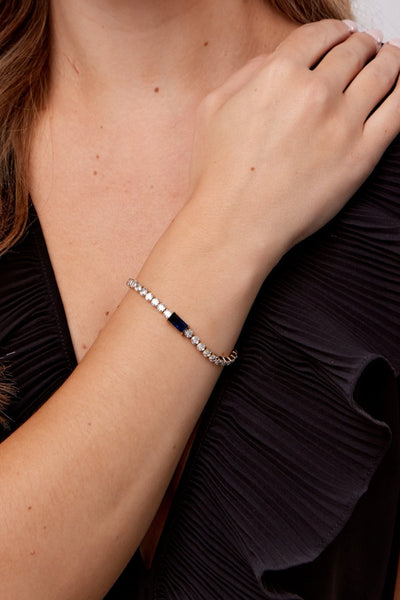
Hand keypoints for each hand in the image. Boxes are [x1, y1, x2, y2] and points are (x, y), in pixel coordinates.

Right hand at [187, 19, 399, 271]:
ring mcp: (342, 123)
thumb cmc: (218, 174)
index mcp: (277, 75)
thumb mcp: (213, 109)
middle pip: (352, 51)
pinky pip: (398, 112)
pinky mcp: (361, 155)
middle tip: (368, 46)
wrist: (236, 225)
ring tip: (391, 58)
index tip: (342, 34)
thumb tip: (275, 60)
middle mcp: (314, 91)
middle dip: (362, 43)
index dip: (334, 31)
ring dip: (389, 59)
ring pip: (381, 74)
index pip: (318, 36)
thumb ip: (246, 75)